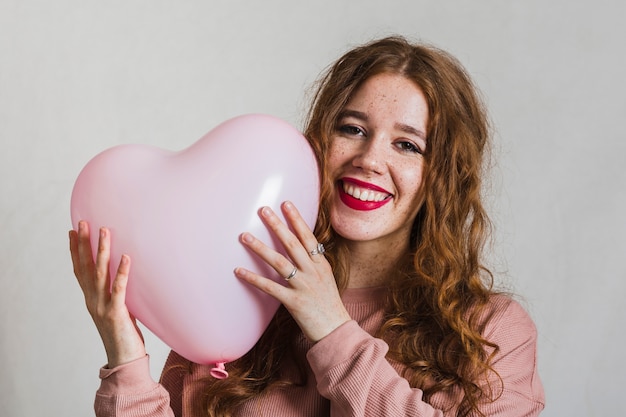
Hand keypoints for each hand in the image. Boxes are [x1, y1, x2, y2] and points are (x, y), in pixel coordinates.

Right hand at [69, 221, 145, 367]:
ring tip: (104, 230)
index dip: (75, 250)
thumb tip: (121, 278)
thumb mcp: (116, 310)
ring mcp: (102, 306)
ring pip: (100, 273)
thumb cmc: (123, 334)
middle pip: (85, 267)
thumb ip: (115, 294)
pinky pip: (118, 288)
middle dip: (83, 243)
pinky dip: (122, 271)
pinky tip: (126, 256)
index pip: (79, 270)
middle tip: (82, 222)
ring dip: (102, 250)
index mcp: (91, 299)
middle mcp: (93, 300)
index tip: (73, 230)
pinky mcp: (116, 313)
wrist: (124, 359)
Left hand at [234, 202, 350, 341]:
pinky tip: (239, 271)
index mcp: (321, 264)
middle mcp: (313, 272)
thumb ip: (314, 263)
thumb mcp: (326, 279)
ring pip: (279, 262)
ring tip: (245, 236)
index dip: (297, 219)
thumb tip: (303, 248)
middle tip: (263, 210)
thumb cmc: (328, 304)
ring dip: (260, 248)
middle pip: (293, 244)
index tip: (286, 203)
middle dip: (277, 225)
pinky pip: (270, 287)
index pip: (308, 236)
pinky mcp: (294, 301)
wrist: (336, 330)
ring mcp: (303, 286)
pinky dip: (253, 278)